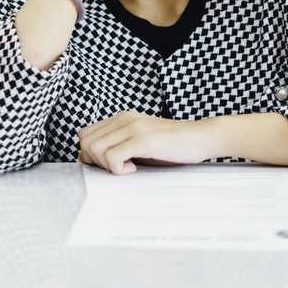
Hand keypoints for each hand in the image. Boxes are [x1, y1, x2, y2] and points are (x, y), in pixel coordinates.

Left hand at [76, 111, 218, 174]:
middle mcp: (124, 119)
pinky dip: (118, 169)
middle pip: (85, 142)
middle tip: (117, 168)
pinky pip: (113, 157)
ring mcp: (133, 127)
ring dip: (107, 166)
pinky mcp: (143, 139)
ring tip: (128, 168)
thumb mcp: (140, 141)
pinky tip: (134, 169)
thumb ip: (119, 145)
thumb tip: (93, 160)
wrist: (202, 137)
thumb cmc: (173, 145)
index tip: (109, 165)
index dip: (90, 154)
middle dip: (95, 161)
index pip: (85, 135)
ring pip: (94, 149)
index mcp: (121, 118)